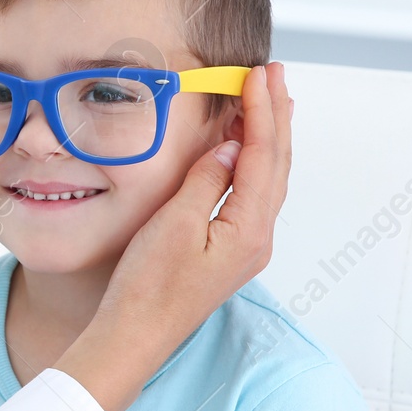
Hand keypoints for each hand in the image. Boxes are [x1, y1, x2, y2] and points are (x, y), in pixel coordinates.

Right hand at [56, 62, 292, 410]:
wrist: (135, 335)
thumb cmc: (147, 288)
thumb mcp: (174, 224)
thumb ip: (206, 181)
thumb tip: (229, 148)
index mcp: (248, 229)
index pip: (262, 155)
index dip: (261, 111)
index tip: (258, 76)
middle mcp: (256, 238)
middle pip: (276, 165)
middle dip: (276, 116)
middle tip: (274, 75)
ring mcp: (245, 247)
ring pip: (268, 179)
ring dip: (269, 137)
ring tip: (270, 100)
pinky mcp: (229, 251)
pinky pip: (252, 195)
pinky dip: (253, 163)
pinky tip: (244, 149)